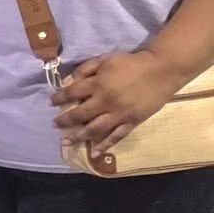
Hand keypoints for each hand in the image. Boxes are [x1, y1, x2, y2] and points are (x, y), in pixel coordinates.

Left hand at [51, 50, 186, 156]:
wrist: (161, 70)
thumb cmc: (131, 63)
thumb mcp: (106, 59)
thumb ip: (85, 69)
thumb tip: (68, 82)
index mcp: (99, 84)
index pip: (72, 93)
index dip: (59, 98)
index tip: (51, 103)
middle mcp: (106, 101)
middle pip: (80, 115)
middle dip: (65, 121)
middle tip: (55, 125)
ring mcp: (120, 114)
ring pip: (95, 129)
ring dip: (78, 137)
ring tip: (66, 142)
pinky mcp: (132, 122)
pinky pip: (116, 136)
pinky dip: (105, 145)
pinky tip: (94, 153)